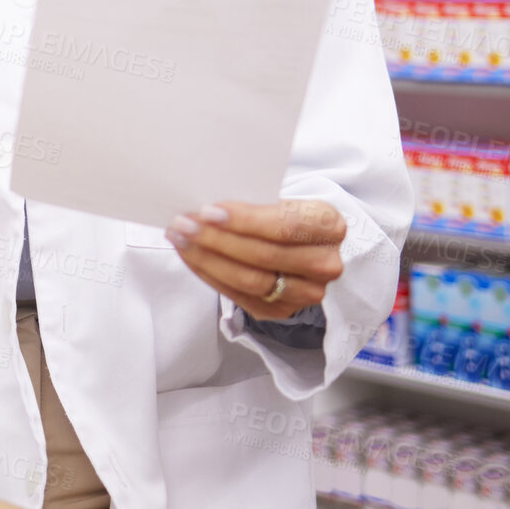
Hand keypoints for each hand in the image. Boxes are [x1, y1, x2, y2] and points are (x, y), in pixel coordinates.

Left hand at [164, 199, 345, 321]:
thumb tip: (205, 208)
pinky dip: (210, 274)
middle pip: (264, 256)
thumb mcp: (280, 199)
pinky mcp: (284, 310)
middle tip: (183, 224)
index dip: (244, 220)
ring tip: (180, 239)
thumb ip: (253, 204)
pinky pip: (241, 297)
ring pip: (251, 280)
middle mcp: (325, 263)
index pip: (284, 225)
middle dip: (216, 239)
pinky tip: (191, 257)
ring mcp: (307, 292)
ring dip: (207, 259)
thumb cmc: (283, 214)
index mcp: (329, 225)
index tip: (207, 211)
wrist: (300, 242)